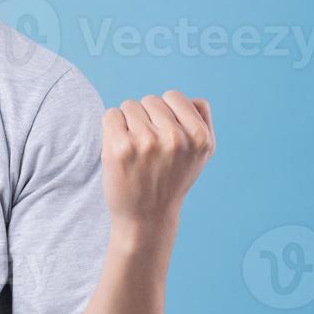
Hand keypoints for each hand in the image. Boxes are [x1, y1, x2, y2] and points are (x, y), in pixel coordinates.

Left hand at [101, 90, 214, 248]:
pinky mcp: (120, 148)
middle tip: (148, 147)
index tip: (163, 134)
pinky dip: (112, 128)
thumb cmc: (171, 180)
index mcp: (200, 137)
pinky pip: (111, 115)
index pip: (174, 96)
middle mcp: (176, 138)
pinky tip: (120, 149)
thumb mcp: (200, 155)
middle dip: (146, 118)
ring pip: (129, 106)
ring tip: (135, 150)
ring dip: (128, 124)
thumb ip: (201, 122)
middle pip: (150, 100)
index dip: (165, 112)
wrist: (146, 217)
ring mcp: (147, 142)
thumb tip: (191, 99)